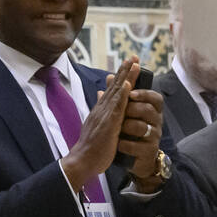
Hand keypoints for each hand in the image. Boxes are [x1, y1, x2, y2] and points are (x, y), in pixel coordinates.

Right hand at [60, 59, 135, 192]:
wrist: (82, 160)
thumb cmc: (91, 146)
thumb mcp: (96, 123)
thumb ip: (100, 108)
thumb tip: (101, 93)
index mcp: (101, 109)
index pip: (113, 89)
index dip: (121, 75)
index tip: (129, 63)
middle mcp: (102, 108)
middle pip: (116, 86)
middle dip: (125, 70)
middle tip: (134, 56)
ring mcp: (105, 115)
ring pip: (117, 92)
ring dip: (126, 77)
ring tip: (133, 63)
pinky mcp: (109, 124)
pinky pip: (117, 106)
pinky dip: (122, 94)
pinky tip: (127, 84)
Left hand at [118, 84, 168, 186]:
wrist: (131, 159)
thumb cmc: (126, 132)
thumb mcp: (121, 113)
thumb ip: (116, 95)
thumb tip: (109, 75)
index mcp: (151, 110)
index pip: (155, 98)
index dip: (145, 93)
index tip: (131, 93)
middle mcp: (156, 122)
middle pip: (149, 110)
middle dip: (133, 109)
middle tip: (123, 111)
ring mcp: (154, 137)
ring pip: (143, 127)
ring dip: (127, 127)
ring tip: (118, 130)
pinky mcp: (149, 152)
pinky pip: (138, 146)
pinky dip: (125, 144)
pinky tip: (118, 144)